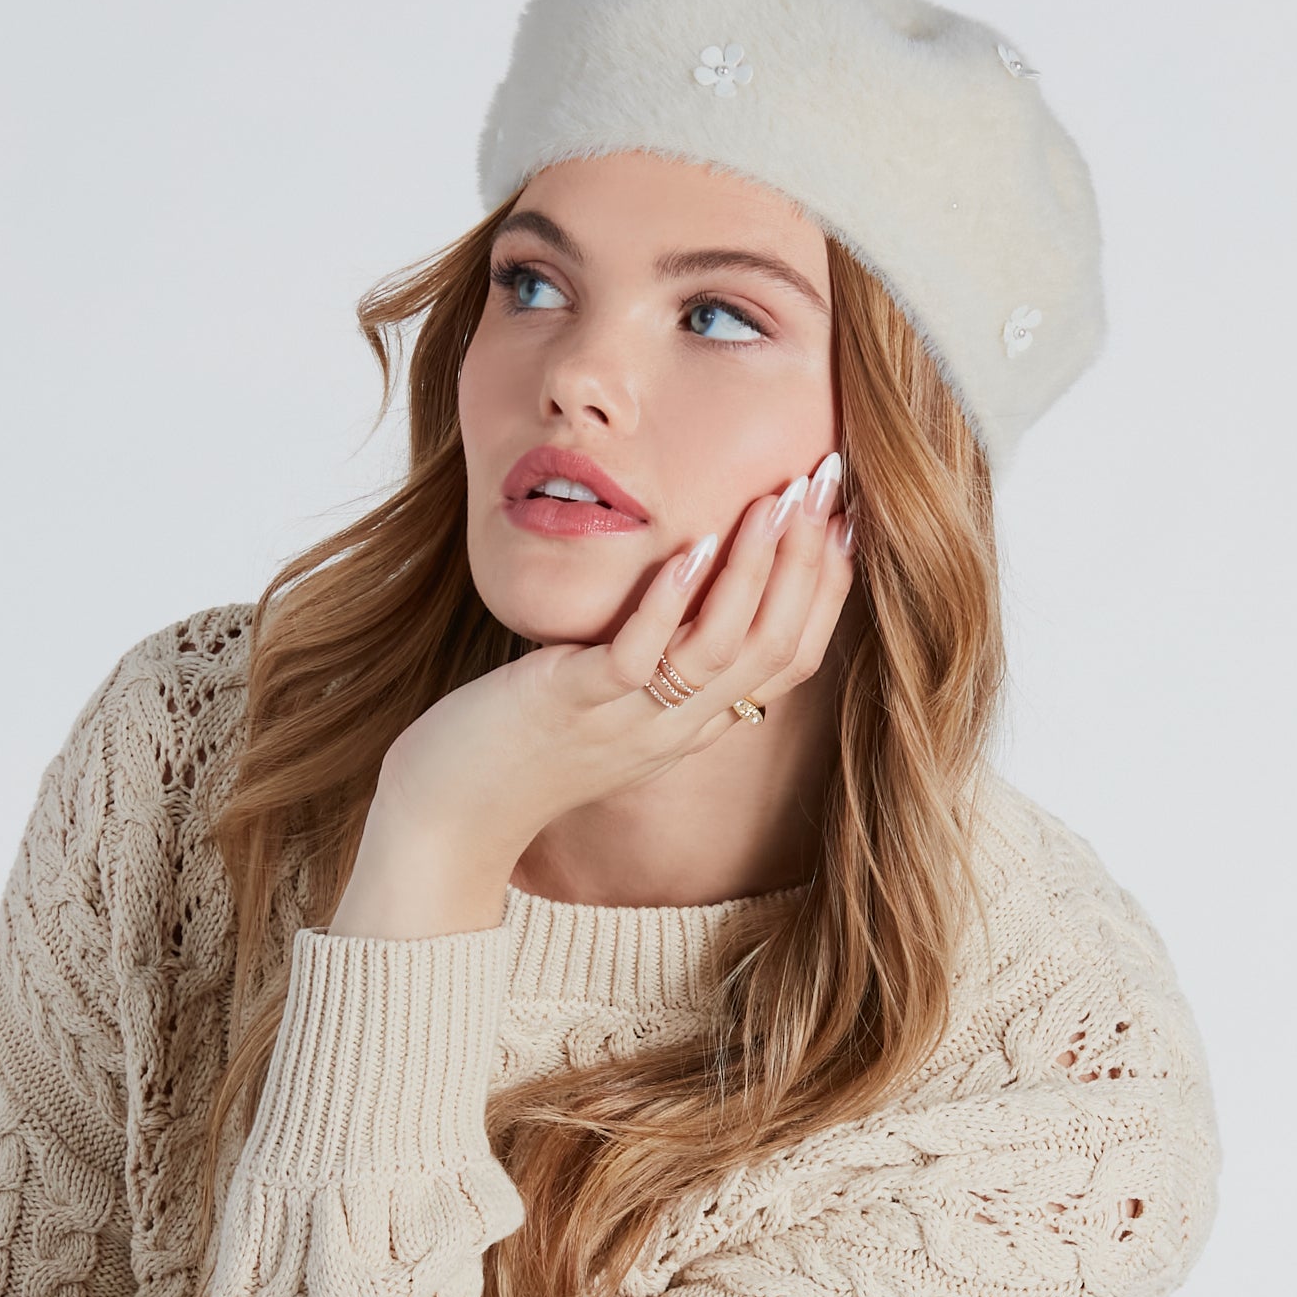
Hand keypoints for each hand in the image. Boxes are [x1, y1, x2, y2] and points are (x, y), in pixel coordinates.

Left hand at [375, 452, 853, 870]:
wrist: (450, 815)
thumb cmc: (521, 743)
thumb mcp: (609, 700)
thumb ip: (657, 657)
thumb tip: (691, 587)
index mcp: (692, 725)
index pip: (790, 658)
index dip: (827, 587)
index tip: (845, 515)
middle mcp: (674, 728)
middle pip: (773, 647)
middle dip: (808, 559)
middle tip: (827, 481)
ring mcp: (627, 721)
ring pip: (719, 649)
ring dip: (755, 570)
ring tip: (775, 500)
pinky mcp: (572, 708)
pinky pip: (636, 659)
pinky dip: (668, 603)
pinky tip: (688, 547)